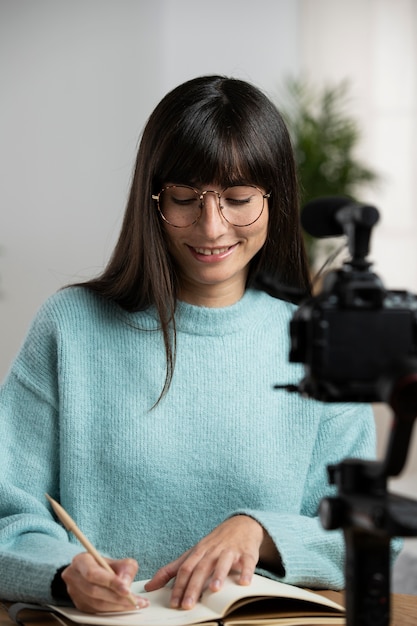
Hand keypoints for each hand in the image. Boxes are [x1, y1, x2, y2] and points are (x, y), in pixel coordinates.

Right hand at [61, 553, 148, 612]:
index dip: (110, 582)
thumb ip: (125, 569)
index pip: (93, 573)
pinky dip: (113, 610)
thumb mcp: (118, 561)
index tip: (127, 590)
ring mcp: (74, 593)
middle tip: (135, 600)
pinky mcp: (80, 605)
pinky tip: (125, 607)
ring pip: (96, 604)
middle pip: (94, 591)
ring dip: (117, 606)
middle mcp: (74, 577)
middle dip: (117, 597)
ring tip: (134, 604)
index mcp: (81, 561)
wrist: (94, 572)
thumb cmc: (105, 565)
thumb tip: (126, 584)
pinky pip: (97, 611)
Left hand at [145, 516, 264, 609]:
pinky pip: (247, 562)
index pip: (185, 569)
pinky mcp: (247, 552)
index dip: (179, 586)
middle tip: (188, 605)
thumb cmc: (213, 544)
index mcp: (198, 552)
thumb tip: (150, 586)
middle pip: (201, 568)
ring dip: (219, 575)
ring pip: (223, 562)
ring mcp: (230, 551)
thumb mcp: (192, 553)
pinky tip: (244, 582)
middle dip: (194, 587)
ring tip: (214, 589)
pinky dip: (246, 571)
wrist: (240, 525)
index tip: (173, 603)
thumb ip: (171, 570)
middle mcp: (212, 551)